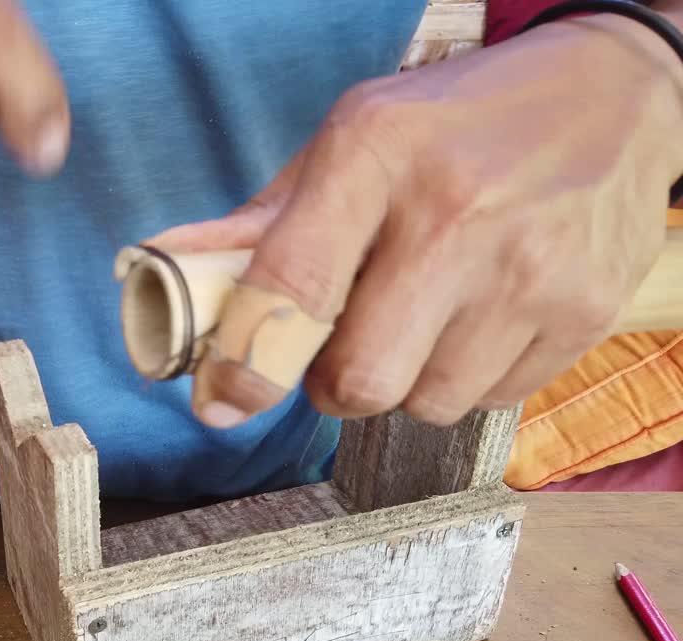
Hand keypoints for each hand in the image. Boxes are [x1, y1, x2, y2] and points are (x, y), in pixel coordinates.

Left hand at [149, 14, 682, 427]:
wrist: (613, 93)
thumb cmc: (455, 121)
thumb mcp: (351, 137)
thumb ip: (262, 219)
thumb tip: (170, 269)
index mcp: (376, 155)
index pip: (292, 289)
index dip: (245, 364)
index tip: (220, 401)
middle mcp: (456, 214)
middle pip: (360, 379)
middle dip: (330, 385)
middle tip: (337, 352)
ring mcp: (531, 269)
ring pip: (425, 404)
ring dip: (402, 384)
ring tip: (416, 322)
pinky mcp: (587, 310)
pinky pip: (490, 401)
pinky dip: (463, 379)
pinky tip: (474, 319)